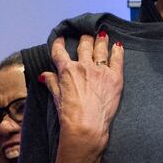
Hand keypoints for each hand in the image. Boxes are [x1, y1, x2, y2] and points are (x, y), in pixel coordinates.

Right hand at [41, 31, 124, 156]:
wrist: (87, 127)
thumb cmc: (70, 116)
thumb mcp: (57, 98)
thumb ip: (52, 83)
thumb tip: (45, 75)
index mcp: (67, 70)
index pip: (60, 51)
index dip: (59, 43)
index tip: (60, 38)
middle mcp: (83, 66)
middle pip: (83, 46)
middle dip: (84, 40)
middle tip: (85, 37)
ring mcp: (100, 70)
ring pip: (100, 48)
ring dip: (100, 41)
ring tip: (101, 36)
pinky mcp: (115, 77)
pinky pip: (117, 58)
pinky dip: (117, 50)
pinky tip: (117, 45)